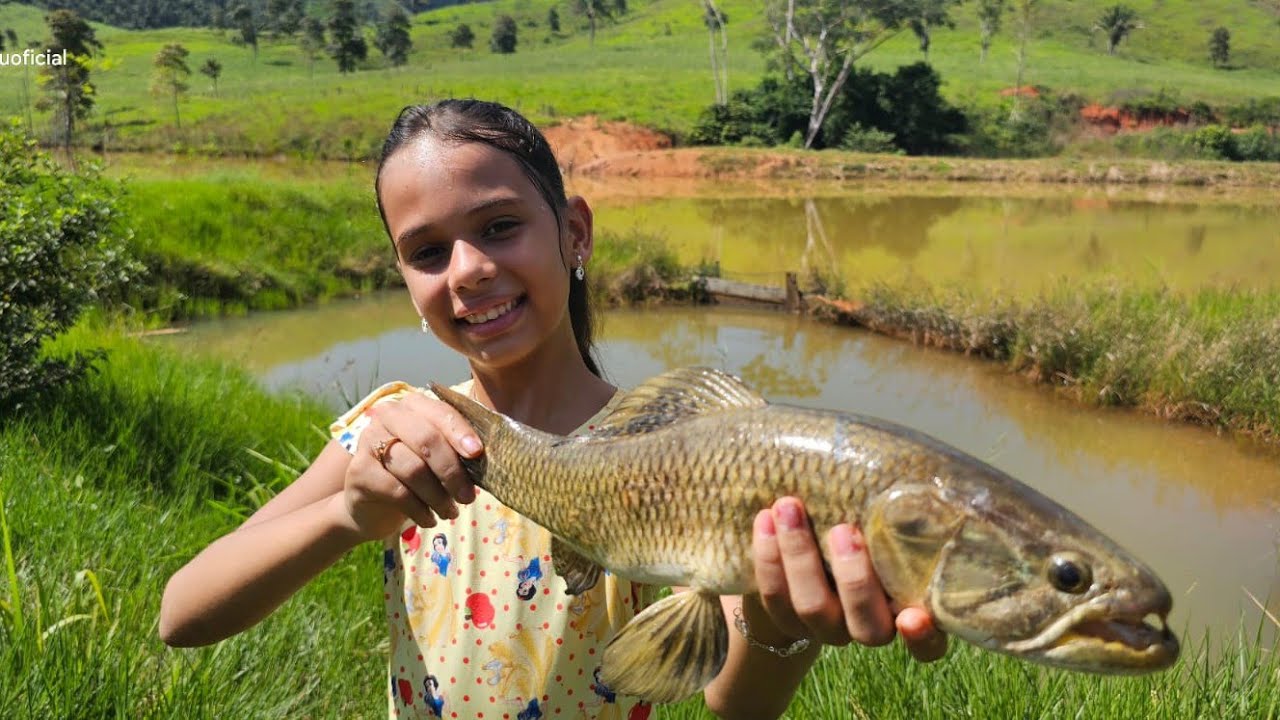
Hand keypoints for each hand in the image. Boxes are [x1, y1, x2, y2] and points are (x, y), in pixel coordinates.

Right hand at [342, 391, 483, 540]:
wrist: (370, 507)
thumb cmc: (413, 476)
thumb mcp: (436, 459)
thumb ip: (457, 452)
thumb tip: (485, 460)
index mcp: (412, 406)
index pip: (440, 412)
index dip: (460, 432)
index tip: (477, 454)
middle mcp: (387, 416)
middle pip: (427, 440)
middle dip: (452, 471)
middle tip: (467, 497)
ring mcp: (369, 441)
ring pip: (413, 469)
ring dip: (438, 496)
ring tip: (450, 512)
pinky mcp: (359, 471)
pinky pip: (397, 491)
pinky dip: (419, 509)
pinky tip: (429, 519)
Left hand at [750, 497, 946, 662]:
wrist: (800, 565)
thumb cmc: (857, 528)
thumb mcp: (881, 522)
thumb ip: (898, 513)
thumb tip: (906, 471)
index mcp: (904, 608)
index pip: (929, 645)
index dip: (923, 638)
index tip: (913, 617)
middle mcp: (867, 626)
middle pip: (866, 626)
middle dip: (854, 579)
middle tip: (843, 530)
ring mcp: (825, 628)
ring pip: (813, 608)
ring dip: (800, 556)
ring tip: (789, 508)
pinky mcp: (784, 620)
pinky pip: (774, 598)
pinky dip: (768, 557)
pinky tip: (764, 520)